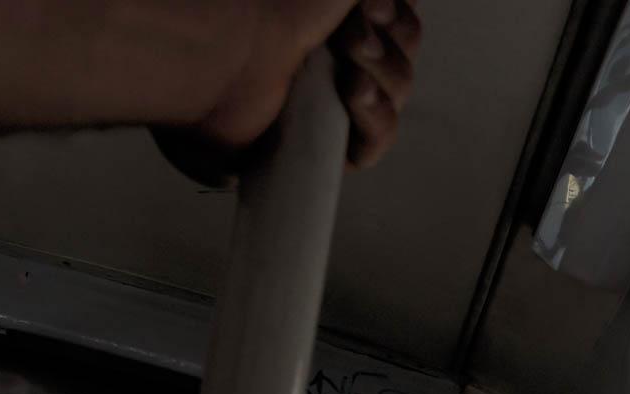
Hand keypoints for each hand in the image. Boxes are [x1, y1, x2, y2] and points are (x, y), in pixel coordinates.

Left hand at [156, 0, 421, 181]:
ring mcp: (329, 99)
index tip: (376, 8)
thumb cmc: (272, 5)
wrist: (227, 49)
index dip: (398, 15)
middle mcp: (331, 54)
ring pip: (395, 94)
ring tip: (351, 67)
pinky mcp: (325, 143)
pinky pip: (376, 138)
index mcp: (331, 16)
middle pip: (402, 56)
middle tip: (356, 34)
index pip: (395, 21)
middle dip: (391, 44)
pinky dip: (376, 117)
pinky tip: (354, 96)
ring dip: (385, 75)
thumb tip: (399, 0)